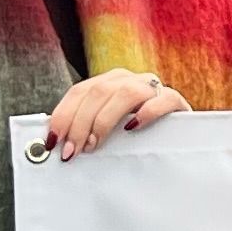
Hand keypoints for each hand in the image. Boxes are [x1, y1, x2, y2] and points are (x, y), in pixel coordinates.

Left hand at [42, 68, 188, 158]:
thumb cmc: (135, 137)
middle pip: (97, 92)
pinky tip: (132, 128)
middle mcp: (127, 79)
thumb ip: (85, 130)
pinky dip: (145, 112)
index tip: (54, 141)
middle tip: (72, 151)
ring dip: (103, 121)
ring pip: (124, 93)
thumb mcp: (106, 130)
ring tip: (95, 144)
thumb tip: (54, 144)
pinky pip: (161, 99)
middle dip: (79, 124)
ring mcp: (152, 87)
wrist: (178, 138)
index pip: (79, 91)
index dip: (63, 115)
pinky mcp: (175, 100)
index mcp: (107, 82)